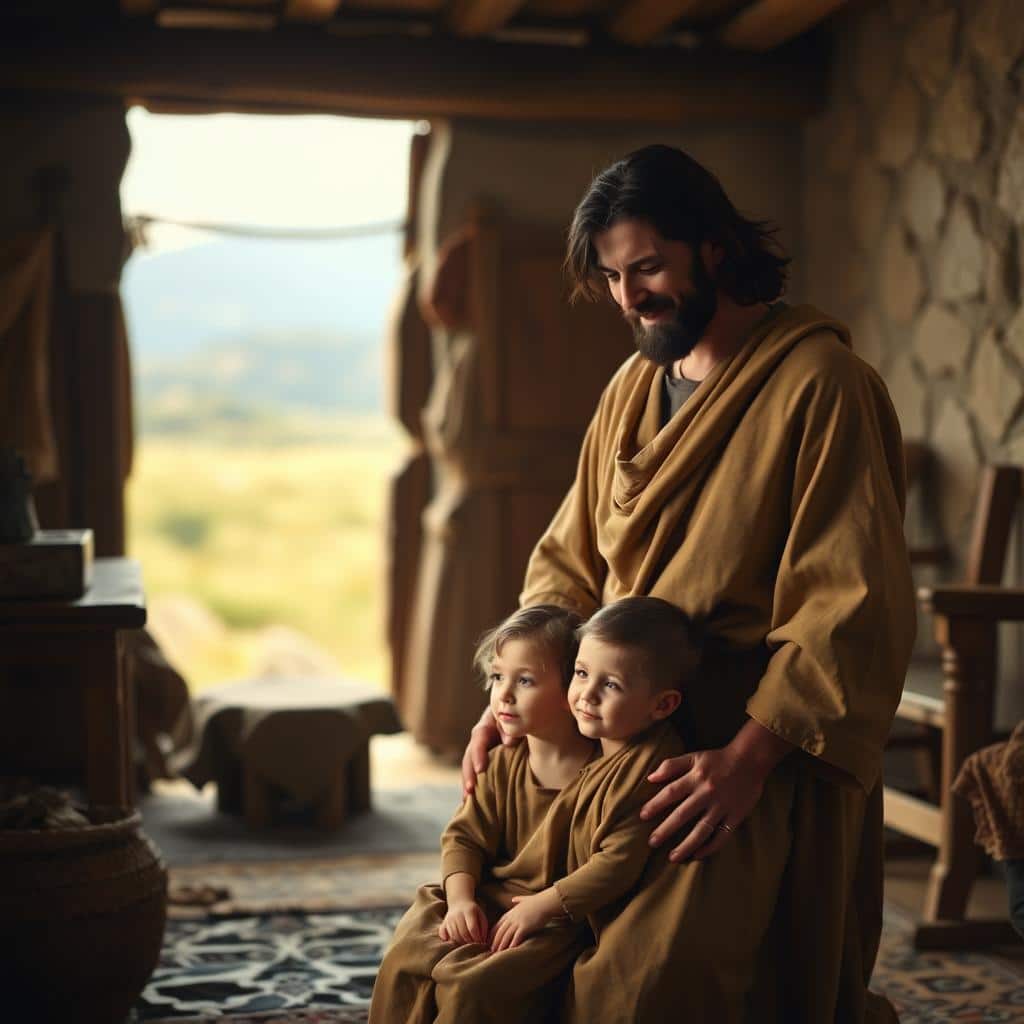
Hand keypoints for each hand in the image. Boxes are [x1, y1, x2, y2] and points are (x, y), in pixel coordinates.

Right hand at [438, 899, 488, 945]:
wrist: (460, 902)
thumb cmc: (473, 912)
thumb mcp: (481, 916)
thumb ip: (483, 928)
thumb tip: (482, 941)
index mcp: (469, 911)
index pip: (472, 928)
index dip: (477, 938)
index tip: (480, 942)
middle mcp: (458, 914)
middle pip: (463, 933)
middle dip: (470, 942)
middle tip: (474, 945)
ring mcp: (449, 919)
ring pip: (454, 936)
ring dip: (461, 942)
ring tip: (467, 943)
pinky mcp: (444, 923)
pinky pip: (444, 935)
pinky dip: (449, 940)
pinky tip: (455, 941)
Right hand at [461, 709, 517, 795]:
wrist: (522, 717)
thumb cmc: (521, 716)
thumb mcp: (516, 718)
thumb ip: (511, 727)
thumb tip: (508, 743)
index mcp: (487, 725)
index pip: (478, 737)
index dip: (478, 754)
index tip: (481, 769)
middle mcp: (480, 739)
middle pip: (470, 755)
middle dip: (469, 773)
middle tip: (470, 790)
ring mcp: (481, 752)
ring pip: (471, 767)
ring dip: (469, 782)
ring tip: (468, 801)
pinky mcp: (486, 762)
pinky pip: (478, 774)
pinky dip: (476, 786)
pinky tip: (474, 803)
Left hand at [489, 890, 560, 951]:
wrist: (546, 903)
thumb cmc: (537, 902)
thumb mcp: (525, 899)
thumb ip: (518, 900)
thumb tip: (513, 899)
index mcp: (511, 913)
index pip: (498, 925)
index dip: (493, 934)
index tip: (490, 942)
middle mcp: (512, 918)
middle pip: (500, 932)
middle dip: (495, 942)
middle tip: (491, 951)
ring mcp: (518, 922)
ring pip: (506, 936)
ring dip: (501, 946)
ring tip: (498, 954)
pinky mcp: (525, 927)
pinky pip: (516, 938)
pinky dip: (512, 945)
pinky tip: (510, 952)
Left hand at [640, 721, 791, 861]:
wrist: (750, 760)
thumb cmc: (717, 758)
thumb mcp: (693, 756)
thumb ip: (671, 765)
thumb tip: (650, 778)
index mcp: (695, 778)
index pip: (670, 793)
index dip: (655, 805)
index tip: (642, 816)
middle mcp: (706, 793)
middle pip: (683, 814)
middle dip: (666, 830)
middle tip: (652, 843)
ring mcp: (722, 806)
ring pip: (702, 829)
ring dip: (686, 845)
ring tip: (673, 857)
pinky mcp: (736, 815)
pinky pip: (722, 835)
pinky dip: (710, 847)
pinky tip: (698, 855)